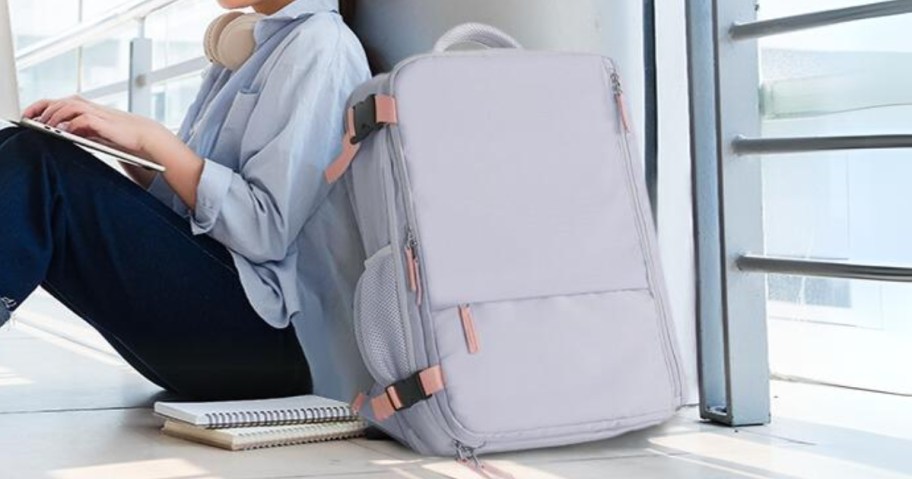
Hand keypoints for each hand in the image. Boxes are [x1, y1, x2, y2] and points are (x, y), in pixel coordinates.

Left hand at [23, 96, 170, 157]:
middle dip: (44, 109)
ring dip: (56, 115)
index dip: (43, 106)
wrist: (146, 137)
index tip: (30, 114)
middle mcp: (92, 107)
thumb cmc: (123, 135)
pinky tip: (67, 131)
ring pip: (70, 106)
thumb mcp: (98, 131)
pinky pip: (84, 119)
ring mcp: (98, 113)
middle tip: (32, 119)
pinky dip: (73, 124)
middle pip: (62, 100)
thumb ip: (81, 128)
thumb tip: (64, 131)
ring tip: (46, 125)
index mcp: (89, 108)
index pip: (61, 101)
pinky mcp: (105, 122)